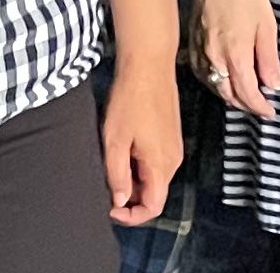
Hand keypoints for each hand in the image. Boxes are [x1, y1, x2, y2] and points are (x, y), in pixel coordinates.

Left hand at [100, 59, 180, 226]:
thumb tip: (120, 201)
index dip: (131, 216)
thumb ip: (117, 175)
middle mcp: (173, 160)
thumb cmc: (130, 100)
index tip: (109, 208)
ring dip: (132, 177)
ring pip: (153, 177)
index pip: (153, 207)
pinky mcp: (171, 135)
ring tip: (112, 158)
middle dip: (129, 195)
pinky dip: (138, 163)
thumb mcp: (115, 141)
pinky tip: (123, 145)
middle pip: (153, 193)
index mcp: (161, 165)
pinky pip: (155, 161)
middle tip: (105, 179)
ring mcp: (174, 147)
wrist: (148, 64)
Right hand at [193, 0, 279, 118]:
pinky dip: (214, 82)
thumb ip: (269, 59)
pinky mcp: (192, 43)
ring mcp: (200, 51)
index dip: (259, 107)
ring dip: (230, 95)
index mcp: (235, 53)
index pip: (247, 93)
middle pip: (228, 94)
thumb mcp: (267, 25)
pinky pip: (202, 73)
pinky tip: (222, 80)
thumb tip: (274, 84)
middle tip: (260, 106)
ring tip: (245, 96)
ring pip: (214, 86)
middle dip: (245, 104)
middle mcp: (214, 57)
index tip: (269, 111)